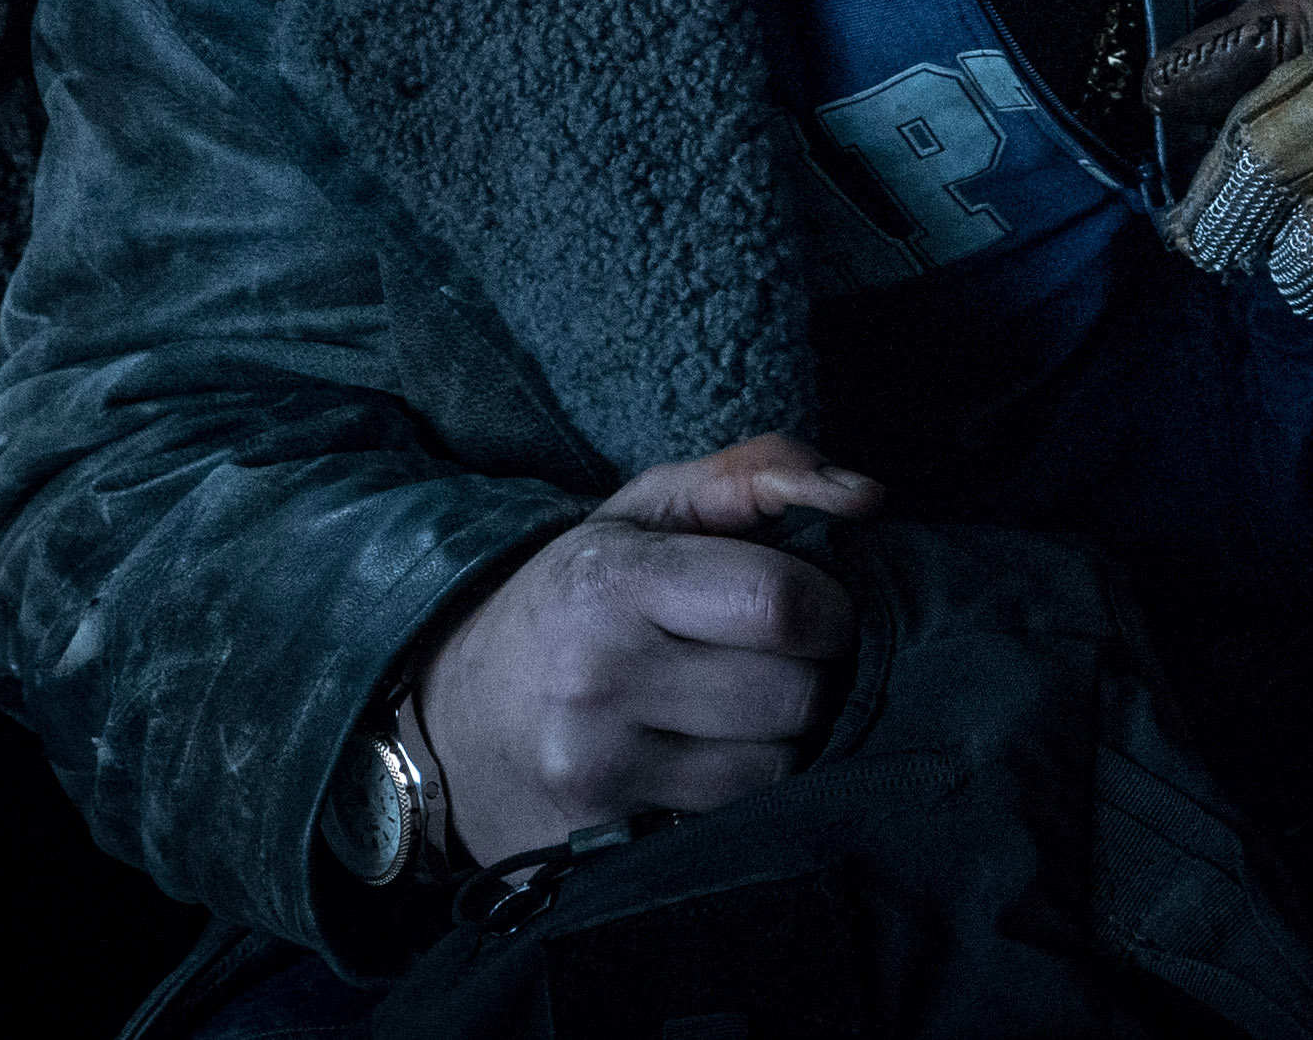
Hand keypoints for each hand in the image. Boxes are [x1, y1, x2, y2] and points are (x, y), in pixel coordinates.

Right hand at [414, 433, 883, 866]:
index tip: (813, 608)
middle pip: (795, 693)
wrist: (447, 719)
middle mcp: (601, 677)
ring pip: (777, 765)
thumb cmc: (574, 599)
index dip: (828, 606)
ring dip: (779, 738)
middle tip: (773, 661)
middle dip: (809, 674)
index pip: (781, 603)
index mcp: (613, 580)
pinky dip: (740, 790)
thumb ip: (756, 475)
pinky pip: (735, 818)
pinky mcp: (604, 837)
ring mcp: (600, 768)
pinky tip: (704, 758)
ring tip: (736, 710)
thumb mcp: (644, 514)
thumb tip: (865, 496)